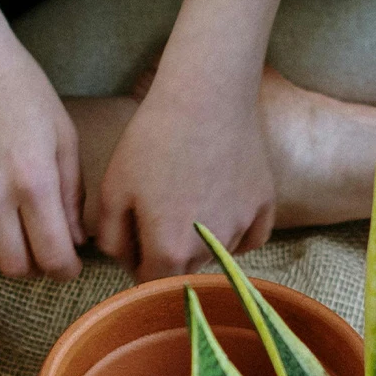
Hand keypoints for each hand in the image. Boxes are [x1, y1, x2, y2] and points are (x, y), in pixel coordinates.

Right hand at [0, 29, 84, 280]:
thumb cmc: (20, 89)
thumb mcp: (62, 135)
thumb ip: (71, 194)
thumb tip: (73, 240)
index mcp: (33, 180)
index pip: (52, 255)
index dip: (65, 270)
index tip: (68, 265)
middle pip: (14, 267)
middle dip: (34, 267)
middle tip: (41, 251)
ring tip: (11, 235)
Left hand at [96, 75, 274, 280]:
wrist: (207, 93)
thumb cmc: (153, 138)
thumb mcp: (113, 189)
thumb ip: (112, 239)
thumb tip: (124, 263)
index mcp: (169, 251)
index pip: (150, 282)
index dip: (138, 264)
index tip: (135, 242)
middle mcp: (208, 250)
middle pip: (184, 273)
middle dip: (168, 257)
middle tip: (160, 217)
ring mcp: (241, 228)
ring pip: (215, 255)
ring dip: (200, 243)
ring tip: (189, 200)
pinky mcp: (263, 207)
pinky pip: (250, 240)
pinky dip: (235, 235)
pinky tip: (222, 212)